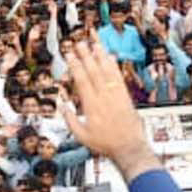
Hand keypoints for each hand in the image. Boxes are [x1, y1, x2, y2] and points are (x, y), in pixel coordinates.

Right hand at [58, 37, 157, 179]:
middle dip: (85, 56)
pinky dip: (114, 65)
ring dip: (100, 56)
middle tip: (79, 43)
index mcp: (91, 106)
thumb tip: (62, 106)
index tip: (69, 55)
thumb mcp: (82, 136)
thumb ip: (70, 120)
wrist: (129, 147)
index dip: (75, 66)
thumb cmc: (105, 143)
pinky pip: (118, 77)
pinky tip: (111, 57)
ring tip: (94, 44)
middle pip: (93, 71)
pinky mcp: (125, 96)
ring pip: (107, 71)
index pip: (81, 80)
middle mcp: (104, 97)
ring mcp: (116, 95)